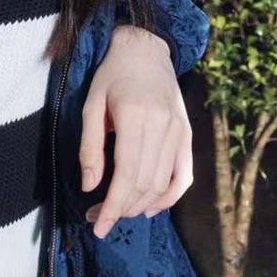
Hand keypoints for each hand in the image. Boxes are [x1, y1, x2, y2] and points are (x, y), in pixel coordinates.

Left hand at [78, 24, 193, 239]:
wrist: (145, 50)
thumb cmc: (112, 76)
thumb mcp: (91, 105)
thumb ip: (90, 147)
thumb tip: (90, 186)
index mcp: (136, 118)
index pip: (127, 176)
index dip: (113, 206)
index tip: (97, 226)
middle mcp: (163, 128)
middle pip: (145, 185)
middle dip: (121, 209)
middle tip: (97, 218)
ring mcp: (180, 133)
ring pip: (163, 185)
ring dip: (140, 206)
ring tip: (117, 213)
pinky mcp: (187, 136)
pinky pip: (183, 177)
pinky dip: (169, 198)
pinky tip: (149, 208)